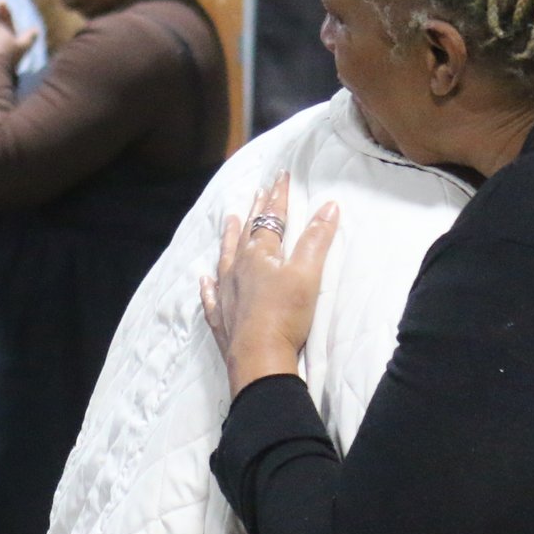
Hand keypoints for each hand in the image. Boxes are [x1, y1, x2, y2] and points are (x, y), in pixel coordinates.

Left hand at [200, 172, 340, 397]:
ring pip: (226, 258)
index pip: (271, 218)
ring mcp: (227, 294)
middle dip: (256, 210)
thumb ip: (316, 239)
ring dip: (229, 238)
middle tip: (259, 190)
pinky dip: (209, 286)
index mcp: (260, 255)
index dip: (278, 197)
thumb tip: (328, 206)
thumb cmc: (286, 314)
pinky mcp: (224, 319)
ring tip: (230, 220)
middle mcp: (238, 269)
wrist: (260, 358)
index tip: (281, 176)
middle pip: (248, 233)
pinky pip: (212, 297)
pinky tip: (205, 280)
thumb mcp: (308, 274)